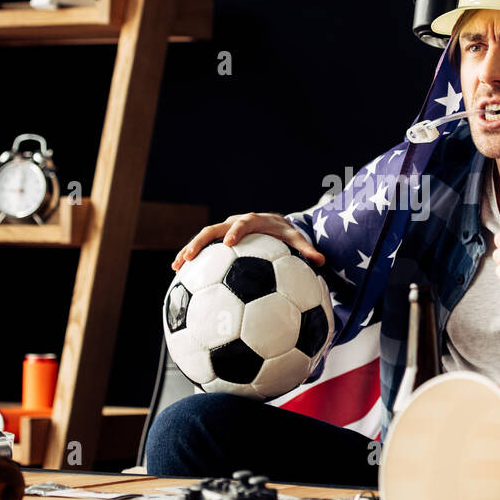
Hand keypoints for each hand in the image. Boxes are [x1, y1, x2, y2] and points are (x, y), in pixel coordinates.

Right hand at [171, 212, 324, 271]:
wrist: (273, 224)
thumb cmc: (285, 234)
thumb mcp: (296, 240)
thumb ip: (307, 250)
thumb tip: (322, 261)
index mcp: (253, 222)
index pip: (243, 224)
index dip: (235, 232)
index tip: (229, 244)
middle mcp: (234, 224)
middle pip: (213, 230)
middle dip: (201, 243)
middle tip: (189, 257)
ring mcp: (224, 232)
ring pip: (202, 239)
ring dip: (189, 250)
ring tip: (176, 267)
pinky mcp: (218, 242)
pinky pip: (203, 250)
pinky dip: (191, 259)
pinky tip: (178, 276)